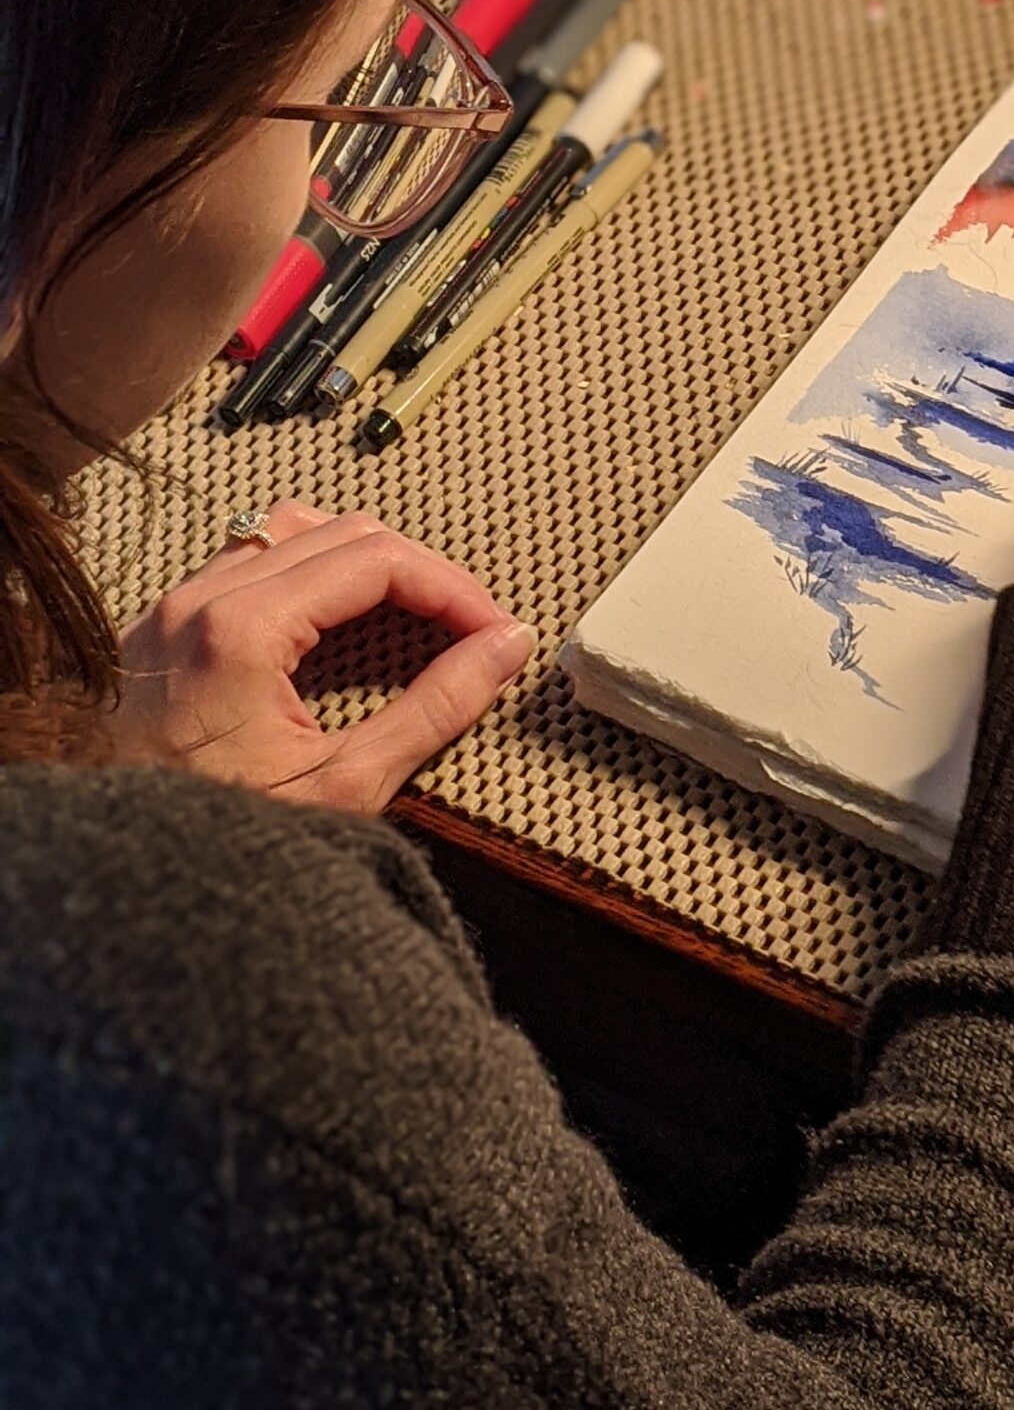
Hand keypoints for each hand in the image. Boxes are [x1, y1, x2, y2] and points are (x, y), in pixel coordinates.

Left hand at [112, 501, 534, 813]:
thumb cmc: (217, 843)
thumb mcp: (343, 788)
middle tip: (470, 629)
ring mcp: (173, 606)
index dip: (453, 589)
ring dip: (364, 561)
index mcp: (243, 629)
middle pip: (344, 532)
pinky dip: (310, 572)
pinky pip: (249, 559)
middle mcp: (200, 598)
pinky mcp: (161, 626)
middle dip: (421, 574)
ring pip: (292, 530)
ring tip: (411, 614)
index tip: (495, 632)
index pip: (379, 560)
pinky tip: (339, 623)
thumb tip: (506, 646)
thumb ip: (434, 708)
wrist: (109, 879)